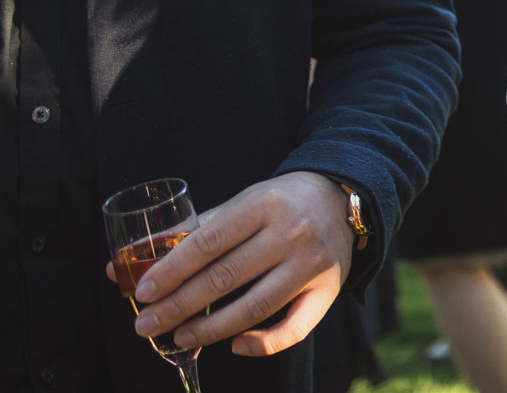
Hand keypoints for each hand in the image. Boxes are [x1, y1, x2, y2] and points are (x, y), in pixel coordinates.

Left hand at [117, 171, 353, 356]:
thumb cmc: (279, 203)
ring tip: (178, 337)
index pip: (208, 242)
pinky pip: (295, 327)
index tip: (142, 293)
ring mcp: (312, 264)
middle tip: (146, 326)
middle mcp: (291, 233)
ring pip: (254, 306)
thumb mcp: (242, 203)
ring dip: (210, 328)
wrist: (340, 197)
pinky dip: (264, 343)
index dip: (171, 270)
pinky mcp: (328, 289)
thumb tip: (129, 260)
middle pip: (225, 277)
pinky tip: (235, 346)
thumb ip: (193, 231)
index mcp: (264, 204)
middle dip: (178, 305)